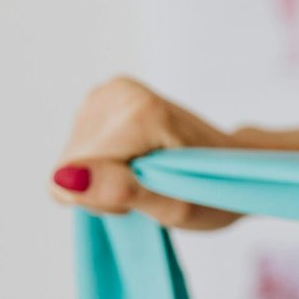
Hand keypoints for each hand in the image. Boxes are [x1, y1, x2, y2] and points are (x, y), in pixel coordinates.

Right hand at [48, 75, 244, 229]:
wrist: (233, 163)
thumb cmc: (213, 189)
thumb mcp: (175, 206)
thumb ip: (120, 191)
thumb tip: (65, 179)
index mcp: (139, 112)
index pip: (74, 178)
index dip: (108, 199)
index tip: (149, 193)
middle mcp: (117, 93)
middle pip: (70, 166)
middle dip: (105, 188)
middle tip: (150, 185)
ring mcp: (107, 92)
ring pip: (71, 160)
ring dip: (105, 178)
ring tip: (147, 173)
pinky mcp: (100, 99)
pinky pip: (77, 150)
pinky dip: (103, 165)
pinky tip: (134, 161)